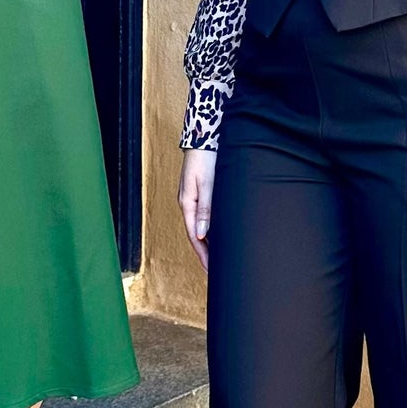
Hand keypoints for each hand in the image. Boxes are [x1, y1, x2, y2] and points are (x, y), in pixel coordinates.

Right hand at [179, 148, 216, 270]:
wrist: (204, 136)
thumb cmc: (207, 158)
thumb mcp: (207, 183)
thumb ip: (205, 208)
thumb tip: (201, 234)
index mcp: (187, 203)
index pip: (194, 236)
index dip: (203, 254)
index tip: (211, 271)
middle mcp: (188, 203)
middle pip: (196, 234)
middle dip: (205, 253)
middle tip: (217, 271)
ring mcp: (193, 198)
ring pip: (200, 226)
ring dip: (209, 242)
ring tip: (220, 258)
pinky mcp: (200, 192)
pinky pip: (204, 216)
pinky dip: (211, 228)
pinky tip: (219, 234)